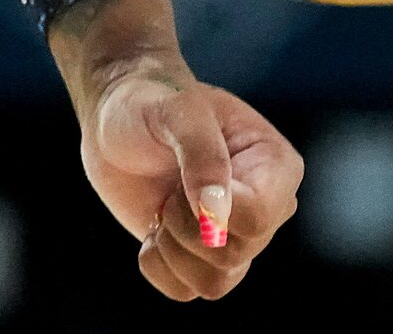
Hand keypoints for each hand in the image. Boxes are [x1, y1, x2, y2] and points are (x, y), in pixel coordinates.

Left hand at [77, 62, 302, 301]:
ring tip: (164, 209)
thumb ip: (201, 153)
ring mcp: (236, 236)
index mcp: (276, 165)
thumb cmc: (151, 101)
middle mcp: (266, 207)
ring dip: (173, 249)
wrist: (116, 118)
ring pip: (213, 283)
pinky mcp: (203, 257)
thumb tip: (217, 214)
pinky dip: (159, 265)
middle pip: (232, 254)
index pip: (258, 217)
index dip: (210, 210)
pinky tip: (154, 227)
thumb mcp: (176, 110)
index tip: (182, 179)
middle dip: (184, 225)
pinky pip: (186, 291)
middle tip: (170, 188)